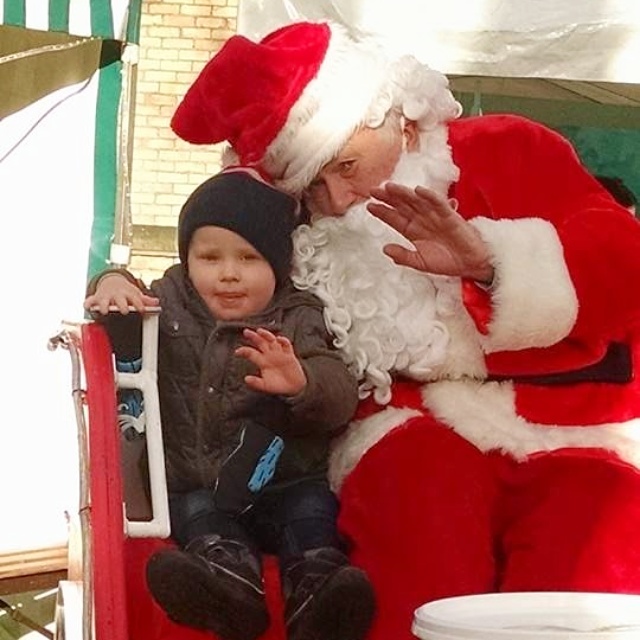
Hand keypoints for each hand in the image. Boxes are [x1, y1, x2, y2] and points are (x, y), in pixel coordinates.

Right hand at [83, 274, 158, 314]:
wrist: (112, 281)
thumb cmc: (126, 291)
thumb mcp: (136, 294)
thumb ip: (145, 300)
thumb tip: (156, 302)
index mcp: (128, 294)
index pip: (135, 299)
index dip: (139, 304)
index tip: (142, 310)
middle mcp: (117, 295)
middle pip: (119, 300)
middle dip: (122, 305)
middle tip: (125, 310)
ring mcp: (106, 296)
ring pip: (103, 300)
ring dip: (104, 305)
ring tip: (105, 311)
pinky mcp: (96, 298)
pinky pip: (89, 301)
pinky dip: (87, 303)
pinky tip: (87, 306)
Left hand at [235, 328, 306, 395]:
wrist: (293, 388)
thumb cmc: (278, 386)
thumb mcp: (265, 386)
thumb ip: (256, 383)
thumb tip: (246, 379)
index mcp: (262, 362)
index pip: (251, 353)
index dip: (244, 351)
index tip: (237, 352)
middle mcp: (269, 355)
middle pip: (260, 342)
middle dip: (253, 337)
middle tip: (246, 332)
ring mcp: (279, 354)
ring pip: (272, 341)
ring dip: (266, 335)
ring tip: (260, 331)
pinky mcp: (289, 355)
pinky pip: (286, 345)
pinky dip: (283, 341)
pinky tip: (279, 339)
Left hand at [367, 183, 493, 282]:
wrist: (470, 264)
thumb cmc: (446, 261)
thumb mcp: (420, 262)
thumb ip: (403, 256)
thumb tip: (385, 249)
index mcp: (413, 230)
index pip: (394, 218)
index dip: (382, 212)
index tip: (369, 206)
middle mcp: (422, 220)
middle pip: (402, 206)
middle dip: (388, 198)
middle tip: (374, 190)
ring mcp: (435, 216)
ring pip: (417, 202)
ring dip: (404, 194)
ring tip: (390, 187)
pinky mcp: (450, 217)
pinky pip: (439, 204)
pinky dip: (430, 197)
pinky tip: (419, 191)